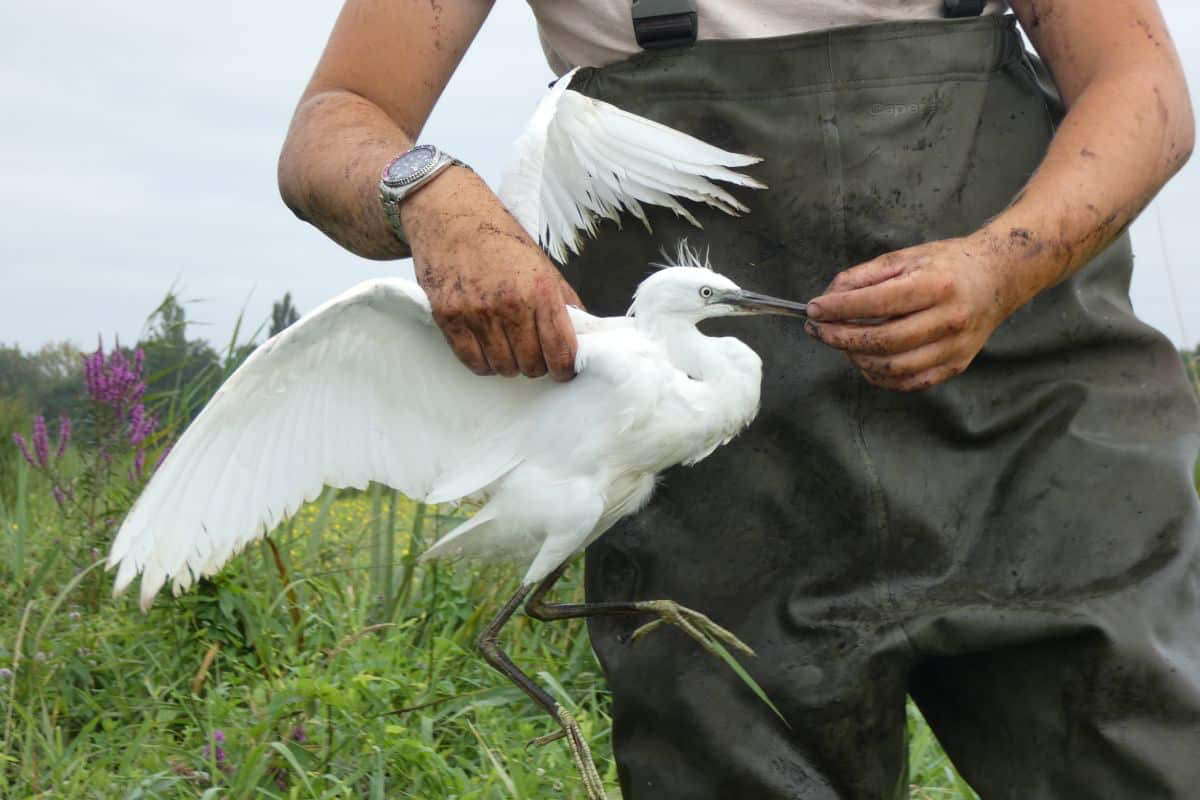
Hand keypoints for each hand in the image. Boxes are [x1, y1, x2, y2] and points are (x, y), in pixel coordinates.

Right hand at [402, 168, 583, 380]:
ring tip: (509, 347)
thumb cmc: (499, 238)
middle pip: (533, 366)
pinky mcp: (448, 317)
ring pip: (504, 368)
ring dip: (510, 364)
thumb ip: (563, 302)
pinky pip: (473, 362)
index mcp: (540, 289)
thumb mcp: (542, 264)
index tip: (563, 369)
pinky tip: (488, 349)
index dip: (565, 368)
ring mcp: (477, 313)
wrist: (451, 214)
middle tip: (533, 353)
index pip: (562, 351)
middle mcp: (510, 304)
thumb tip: (583, 337)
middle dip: (537, 365)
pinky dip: (484, 363)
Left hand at [804, 237, 1018, 391]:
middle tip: (817, 330)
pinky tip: (863, 360)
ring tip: (840, 343)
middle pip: (883, 340)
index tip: (814, 309)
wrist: (997, 278)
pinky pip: (909, 382)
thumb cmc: (947, 264)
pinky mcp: (956, 365)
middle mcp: (949, 319)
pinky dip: (879, 375)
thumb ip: (865, 276)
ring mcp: (955, 347)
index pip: (877, 302)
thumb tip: (828, 297)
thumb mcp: (906, 257)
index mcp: (936, 284)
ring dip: (856, 358)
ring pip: (893, 366)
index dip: (839, 308)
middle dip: (840, 337)